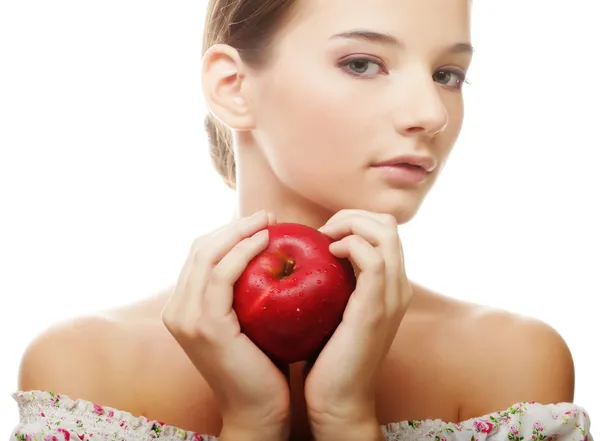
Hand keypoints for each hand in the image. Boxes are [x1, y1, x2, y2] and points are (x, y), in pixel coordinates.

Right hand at [161, 211, 289, 440]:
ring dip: (240, 232)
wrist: (259, 411)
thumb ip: (244, 290)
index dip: (229, 232)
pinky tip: (265, 242)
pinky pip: (222, 276)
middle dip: (235, 226)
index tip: (261, 222)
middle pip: (200, 249)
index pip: (200, 255)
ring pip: (208, 256)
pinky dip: (243, 253)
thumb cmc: (261, 364)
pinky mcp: (205, 327)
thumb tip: (268, 253)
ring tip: (269, 222)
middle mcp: (176, 311)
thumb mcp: (248, 318)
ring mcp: (186, 319)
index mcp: (182, 308)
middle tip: (268, 216)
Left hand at [304, 209, 412, 440]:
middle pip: (388, 224)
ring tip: (323, 239)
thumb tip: (307, 256)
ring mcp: (392, 297)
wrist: (337, 400)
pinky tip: (328, 253)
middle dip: (351, 217)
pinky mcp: (376, 309)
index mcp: (391, 285)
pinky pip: (372, 260)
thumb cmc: (327, 355)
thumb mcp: (334, 309)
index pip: (384, 230)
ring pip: (385, 233)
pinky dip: (350, 245)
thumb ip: (334, 282)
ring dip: (349, 225)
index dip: (354, 221)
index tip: (322, 234)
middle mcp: (399, 286)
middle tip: (322, 232)